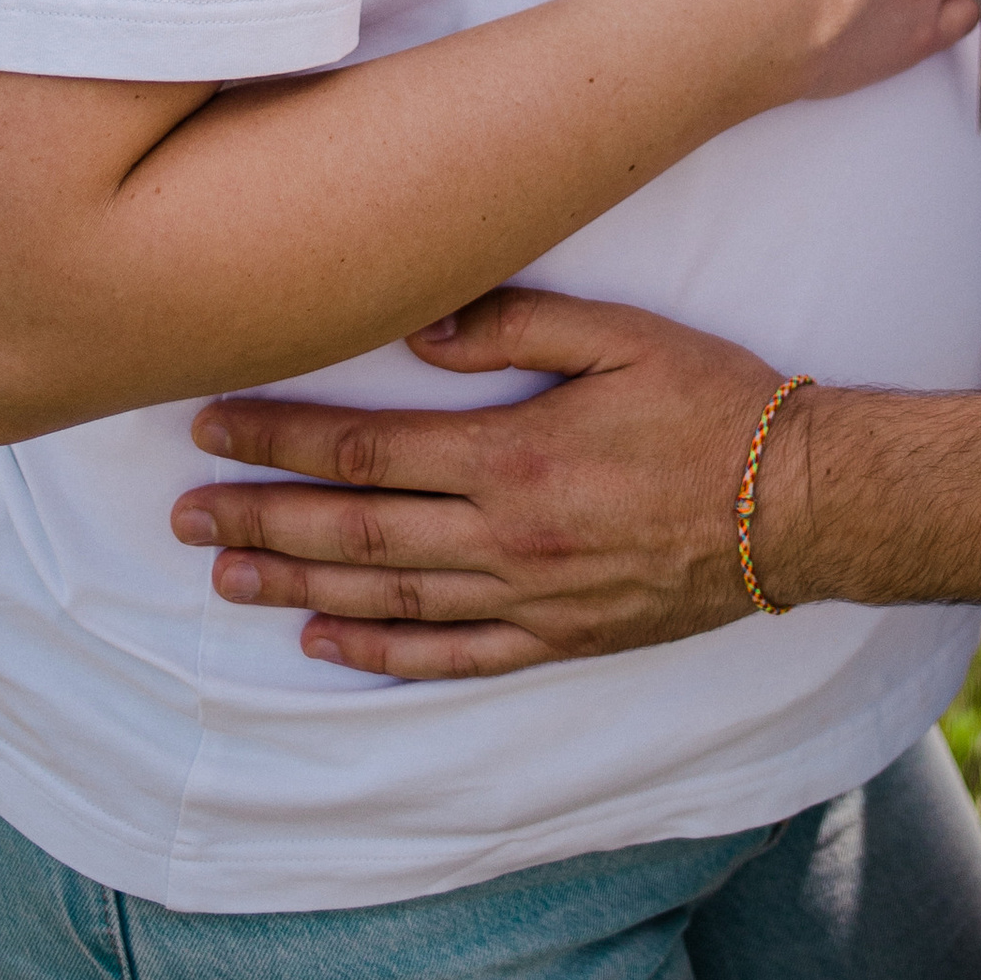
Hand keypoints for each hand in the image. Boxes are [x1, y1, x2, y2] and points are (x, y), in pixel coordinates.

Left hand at [170, 288, 791, 679]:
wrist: (799, 503)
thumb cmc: (713, 401)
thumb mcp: (624, 333)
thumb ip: (519, 321)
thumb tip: (417, 324)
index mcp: (513, 456)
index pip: (364, 451)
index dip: (278, 439)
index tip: (210, 424)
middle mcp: (505, 538)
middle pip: (353, 532)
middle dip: (258, 519)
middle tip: (180, 515)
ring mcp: (528, 599)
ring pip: (385, 599)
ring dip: (295, 588)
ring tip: (224, 576)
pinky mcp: (556, 639)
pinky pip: (449, 657)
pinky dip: (379, 654)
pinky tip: (324, 644)